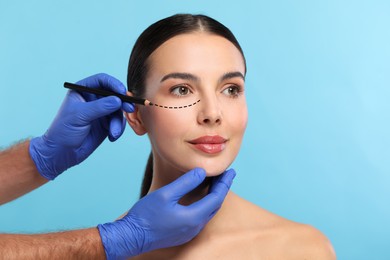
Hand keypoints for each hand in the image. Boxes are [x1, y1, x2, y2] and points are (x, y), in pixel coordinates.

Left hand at [29, 73, 133, 179]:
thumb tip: (118, 100)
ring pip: (118, 111)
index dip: (114, 84)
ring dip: (118, 123)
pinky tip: (112, 137)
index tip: (122, 91)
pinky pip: (119, 123)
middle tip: (130, 109)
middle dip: (123, 103)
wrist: (61, 154)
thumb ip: (100, 107)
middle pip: (114, 94)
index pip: (102, 80)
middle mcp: (93, 99)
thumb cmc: (63, 131)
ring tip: (113, 133)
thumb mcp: (80, 116)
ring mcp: (101, 112)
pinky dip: (118, 130)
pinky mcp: (106, 125)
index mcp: (83, 90)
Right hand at [97, 168, 235, 258]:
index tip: (230, 171)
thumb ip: (185, 182)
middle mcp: (195, 227)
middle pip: (215, 206)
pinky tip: (201, 197)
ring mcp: (189, 233)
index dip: (224, 183)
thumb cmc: (146, 215)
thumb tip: (202, 172)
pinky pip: (200, 218)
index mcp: (194, 217)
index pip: (217, 198)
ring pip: (208, 212)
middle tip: (225, 175)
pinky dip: (205, 205)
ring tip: (215, 183)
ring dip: (214, 197)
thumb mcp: (166, 194)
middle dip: (221, 189)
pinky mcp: (183, 234)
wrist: (131, 237)